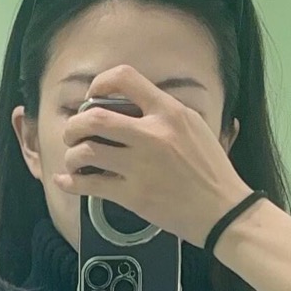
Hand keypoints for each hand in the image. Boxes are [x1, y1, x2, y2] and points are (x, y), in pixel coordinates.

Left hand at [55, 64, 251, 249]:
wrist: (224, 211)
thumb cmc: (212, 171)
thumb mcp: (196, 128)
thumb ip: (166, 114)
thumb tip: (136, 104)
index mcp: (169, 112)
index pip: (125, 78)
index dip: (100, 83)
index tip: (92, 96)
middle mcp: (153, 134)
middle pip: (95, 117)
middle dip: (75, 125)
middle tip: (73, 133)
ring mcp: (141, 166)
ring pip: (88, 151)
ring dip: (72, 154)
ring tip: (74, 159)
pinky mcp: (134, 196)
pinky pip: (91, 185)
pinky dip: (72, 182)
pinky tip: (67, 181)